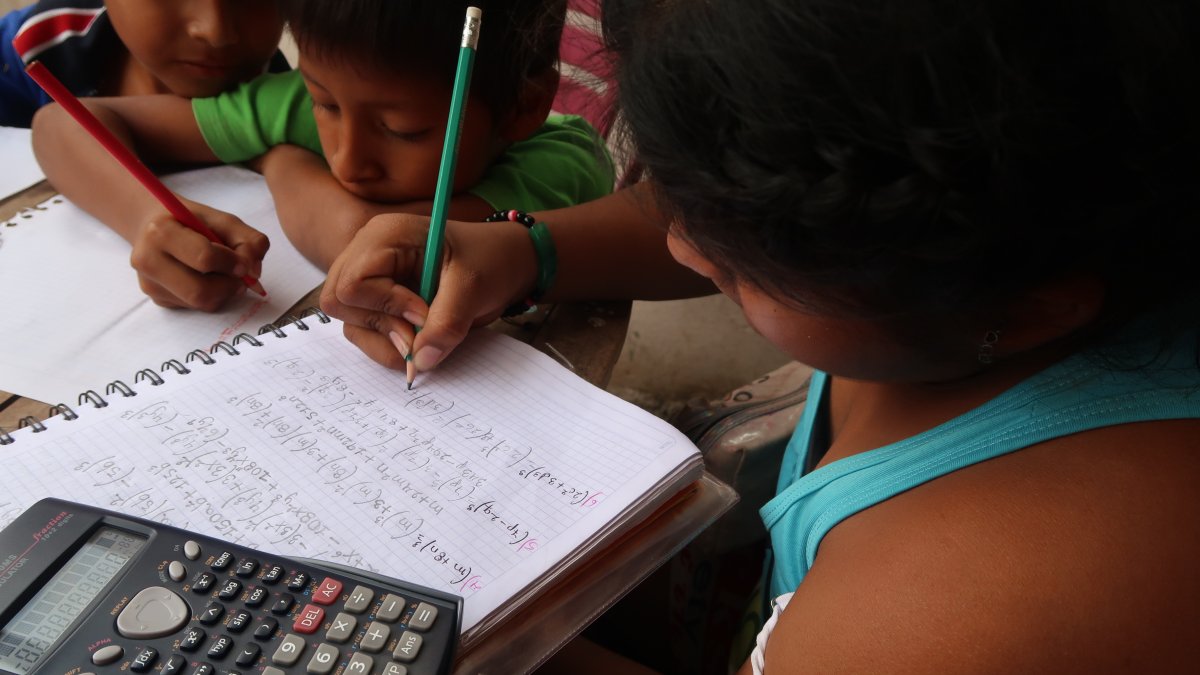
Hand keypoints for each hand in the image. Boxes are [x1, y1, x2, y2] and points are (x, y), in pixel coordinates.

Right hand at [128, 197, 269, 310]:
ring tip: (226, 275)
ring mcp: (150, 283)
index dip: (232, 263)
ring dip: (224, 293)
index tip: (244, 263)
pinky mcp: (157, 299)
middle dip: (229, 286)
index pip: (204, 258)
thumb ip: (248, 240)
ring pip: (200, 303)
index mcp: (161, 232)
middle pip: (200, 291)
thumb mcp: (223, 220)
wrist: (154, 227)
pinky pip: (194, 307)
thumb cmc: (192, 221)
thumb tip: (254, 272)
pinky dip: (212, 296)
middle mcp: (147, 260)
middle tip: (241, 276)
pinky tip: (207, 279)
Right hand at [320, 212, 535, 370]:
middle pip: (338, 302)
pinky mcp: (377, 300)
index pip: (353, 283)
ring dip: (385, 341)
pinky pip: (364, 330)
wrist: (504, 263)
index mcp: (386, 235)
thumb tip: (420, 361)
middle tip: (419, 332)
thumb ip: (447, 323)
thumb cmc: (490, 260)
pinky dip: (388, 345)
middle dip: (381, 326)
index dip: (386, 306)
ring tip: (424, 338)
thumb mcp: (474, 287)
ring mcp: (369, 277)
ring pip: (349, 322)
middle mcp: (367, 253)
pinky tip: (418, 339)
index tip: (424, 315)